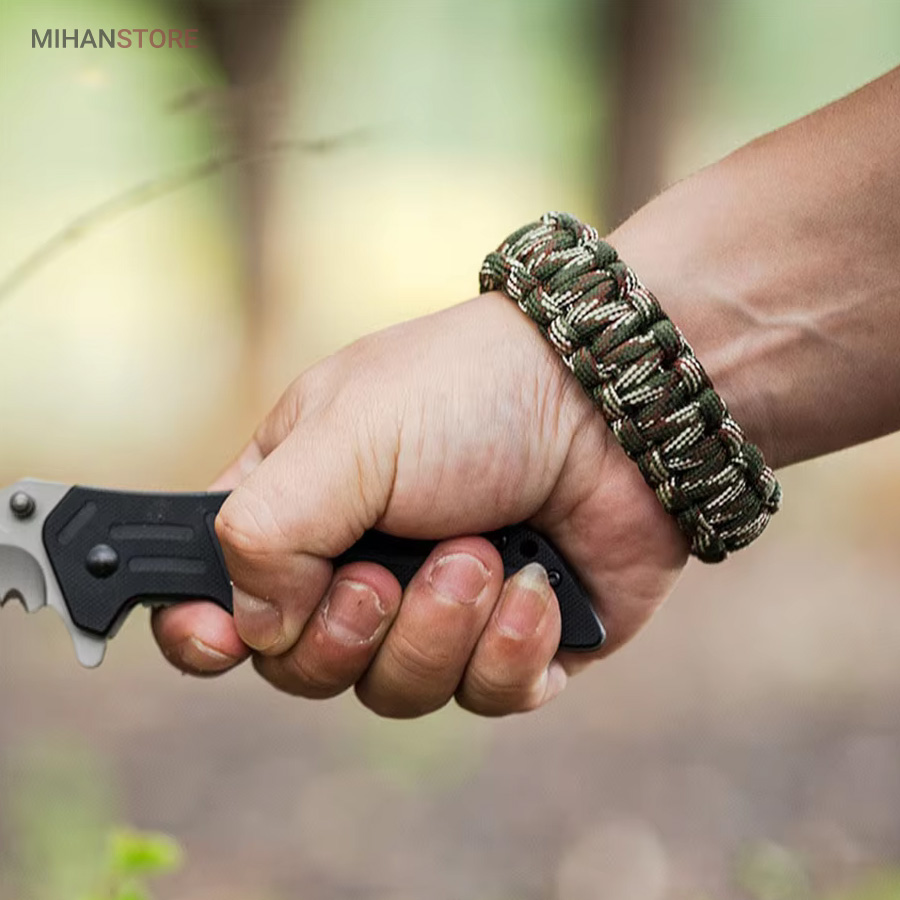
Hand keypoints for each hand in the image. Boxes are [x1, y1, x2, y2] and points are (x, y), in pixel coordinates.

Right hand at [152, 292, 686, 716]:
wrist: (614, 405)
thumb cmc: (471, 396)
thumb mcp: (347, 435)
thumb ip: (269, 527)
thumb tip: (252, 625)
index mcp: (302, 507)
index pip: (221, 595)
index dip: (205, 634)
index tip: (217, 643)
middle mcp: (361, 566)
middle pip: (304, 668)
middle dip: (349, 630)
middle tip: (388, 571)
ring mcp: (438, 610)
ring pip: (396, 692)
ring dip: (440, 628)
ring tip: (482, 554)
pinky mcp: (514, 644)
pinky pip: (485, 696)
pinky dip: (510, 645)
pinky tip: (536, 586)